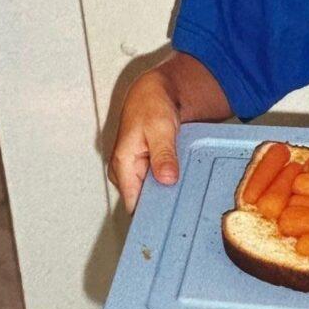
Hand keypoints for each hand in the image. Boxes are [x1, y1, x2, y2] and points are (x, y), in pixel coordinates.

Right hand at [106, 67, 181, 212]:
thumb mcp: (160, 128)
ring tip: (187, 193)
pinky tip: (184, 183)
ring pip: (152, 194)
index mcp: (122, 164)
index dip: (153, 213)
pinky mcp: (145, 169)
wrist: (155, 91)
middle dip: (164, 205)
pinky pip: (157, 184)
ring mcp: (134, 171)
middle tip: (186, 205)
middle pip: (143, 202)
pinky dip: (170, 184)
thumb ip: (163, 155)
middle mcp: (124, 172)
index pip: (134, 204)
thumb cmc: (152, 104)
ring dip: (169, 194)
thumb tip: (166, 179)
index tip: (173, 216)